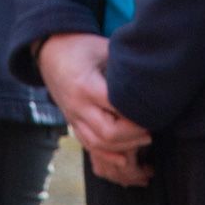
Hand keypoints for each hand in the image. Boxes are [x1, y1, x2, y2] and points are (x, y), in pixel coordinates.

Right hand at [37, 32, 151, 187]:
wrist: (51, 51)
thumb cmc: (83, 47)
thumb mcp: (104, 49)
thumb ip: (124, 66)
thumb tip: (152, 78)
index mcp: (86, 85)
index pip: (115, 107)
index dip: (136, 114)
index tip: (154, 111)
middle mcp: (77, 105)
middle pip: (107, 133)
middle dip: (133, 135)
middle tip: (152, 128)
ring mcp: (72, 117)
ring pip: (97, 144)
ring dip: (123, 147)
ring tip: (144, 139)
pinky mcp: (72, 122)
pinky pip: (88, 145)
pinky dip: (107, 154)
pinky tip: (124, 158)